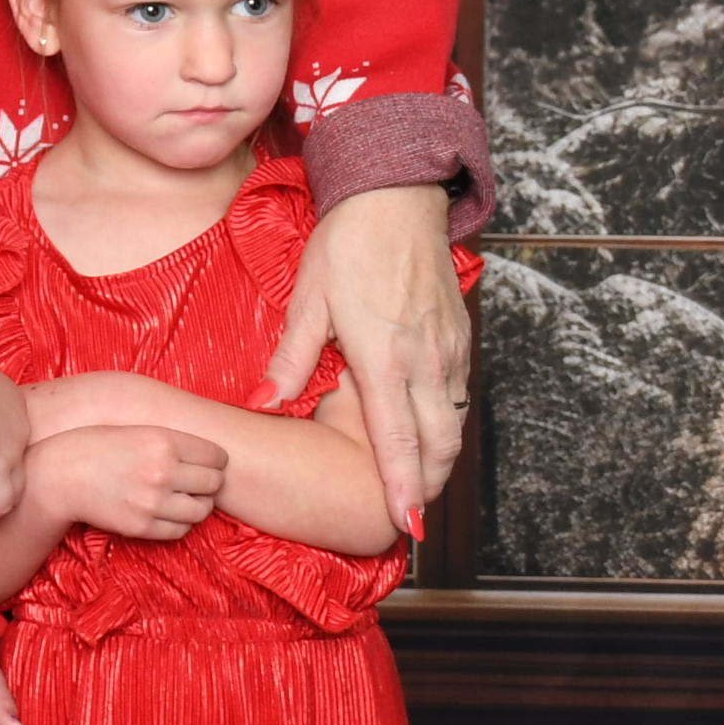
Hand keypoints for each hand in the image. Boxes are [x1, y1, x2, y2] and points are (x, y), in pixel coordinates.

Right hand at [36, 422, 226, 543]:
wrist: (57, 474)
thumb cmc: (95, 446)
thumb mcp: (136, 430)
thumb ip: (173, 441)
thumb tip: (216, 457)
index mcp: (163, 442)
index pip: (217, 456)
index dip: (213, 459)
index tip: (204, 461)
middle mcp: (162, 472)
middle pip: (214, 483)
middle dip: (208, 482)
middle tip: (194, 480)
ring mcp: (153, 502)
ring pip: (201, 510)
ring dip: (196, 504)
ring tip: (181, 497)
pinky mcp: (142, 526)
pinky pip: (181, 530)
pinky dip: (179, 522)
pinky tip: (165, 511)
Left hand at [269, 181, 466, 539]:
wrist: (397, 200)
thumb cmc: (345, 246)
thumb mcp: (307, 299)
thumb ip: (291, 357)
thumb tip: (264, 402)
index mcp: (384, 358)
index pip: (398, 439)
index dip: (403, 487)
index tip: (407, 525)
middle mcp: (426, 361)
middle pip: (439, 444)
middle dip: (428, 486)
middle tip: (410, 519)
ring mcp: (449, 349)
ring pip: (454, 422)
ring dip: (440, 460)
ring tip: (419, 489)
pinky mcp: (458, 337)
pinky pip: (458, 394)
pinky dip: (447, 425)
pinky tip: (429, 436)